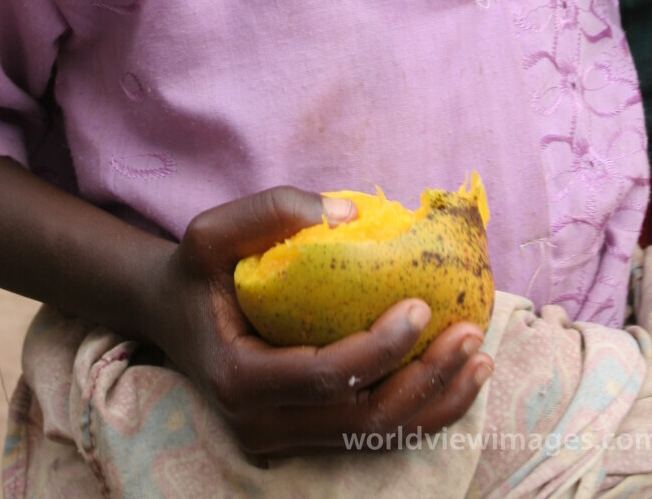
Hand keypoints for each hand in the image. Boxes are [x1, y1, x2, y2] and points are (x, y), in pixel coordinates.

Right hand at [149, 186, 493, 457]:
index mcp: (238, 380)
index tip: (421, 305)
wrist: (172, 316)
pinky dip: (422, 410)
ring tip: (479, 355)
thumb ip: (271, 212)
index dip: (378, 350)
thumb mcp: (211, 231)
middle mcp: (262, 425)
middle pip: (360, 420)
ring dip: (435, 401)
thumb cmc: (196, 272)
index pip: (322, 379)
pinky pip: (372, 434)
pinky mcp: (306, 436)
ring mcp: (285, 440)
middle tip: (469, 332)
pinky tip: (461, 377)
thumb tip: (349, 214)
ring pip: (374, 437)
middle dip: (423, 380)